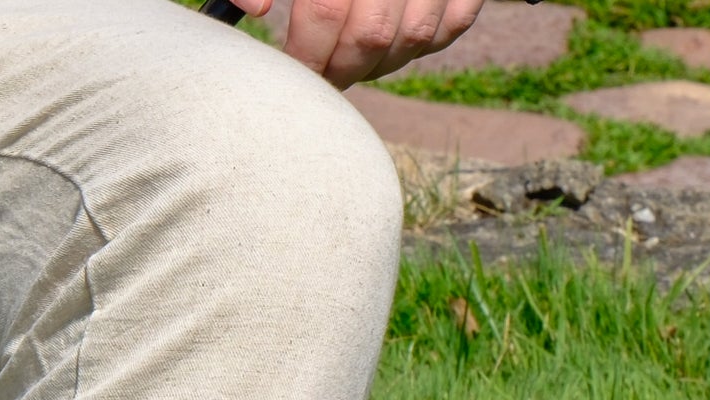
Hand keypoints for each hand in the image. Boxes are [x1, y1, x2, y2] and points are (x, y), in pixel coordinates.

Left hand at [235, 0, 490, 89]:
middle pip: (373, 34)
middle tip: (321, 79)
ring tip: (352, 65)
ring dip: (380, 64)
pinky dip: (425, 43)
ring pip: (415, 38)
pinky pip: (454, 24)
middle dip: (341, 68)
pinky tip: (392, 46)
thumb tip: (255, 11)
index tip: (293, 71)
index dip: (307, 52)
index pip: (326, 10)